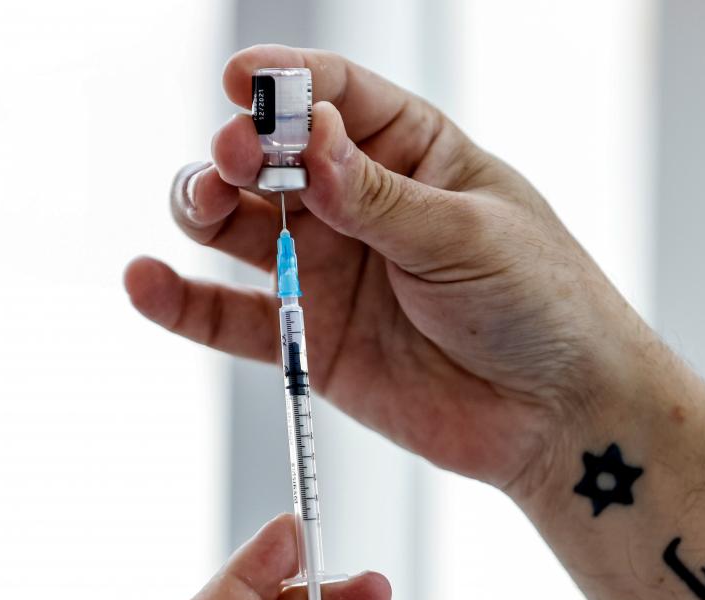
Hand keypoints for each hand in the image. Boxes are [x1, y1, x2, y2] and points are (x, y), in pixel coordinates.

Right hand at [124, 44, 648, 495]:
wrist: (558, 415)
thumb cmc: (541, 304)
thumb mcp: (466, 235)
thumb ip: (380, 198)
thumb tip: (313, 140)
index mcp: (414, 154)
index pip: (339, 96)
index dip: (286, 82)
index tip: (239, 79)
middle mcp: (360, 206)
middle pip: (275, 159)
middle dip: (243, 149)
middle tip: (235, 159)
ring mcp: (332, 272)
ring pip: (241, 228)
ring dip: (206, 207)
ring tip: (202, 206)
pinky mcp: (314, 342)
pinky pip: (236, 319)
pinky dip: (186, 303)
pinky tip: (146, 281)